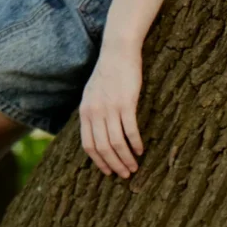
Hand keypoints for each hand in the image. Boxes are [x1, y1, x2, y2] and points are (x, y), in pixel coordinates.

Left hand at [79, 39, 143, 177]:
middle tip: (126, 174)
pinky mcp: (126, 103)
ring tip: (135, 167)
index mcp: (85, 112)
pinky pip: (130, 130)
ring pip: (116, 142)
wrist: (117, 52)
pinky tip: (141, 150)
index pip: (88, 145)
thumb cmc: (108, 73)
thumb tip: (97, 133)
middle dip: (114, 165)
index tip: (109, 172)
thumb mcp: (92, 94)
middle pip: (103, 148)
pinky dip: (135, 143)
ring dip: (126, 158)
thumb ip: (92, 113)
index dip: (99, 162)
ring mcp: (110, 108)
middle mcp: (95, 112)